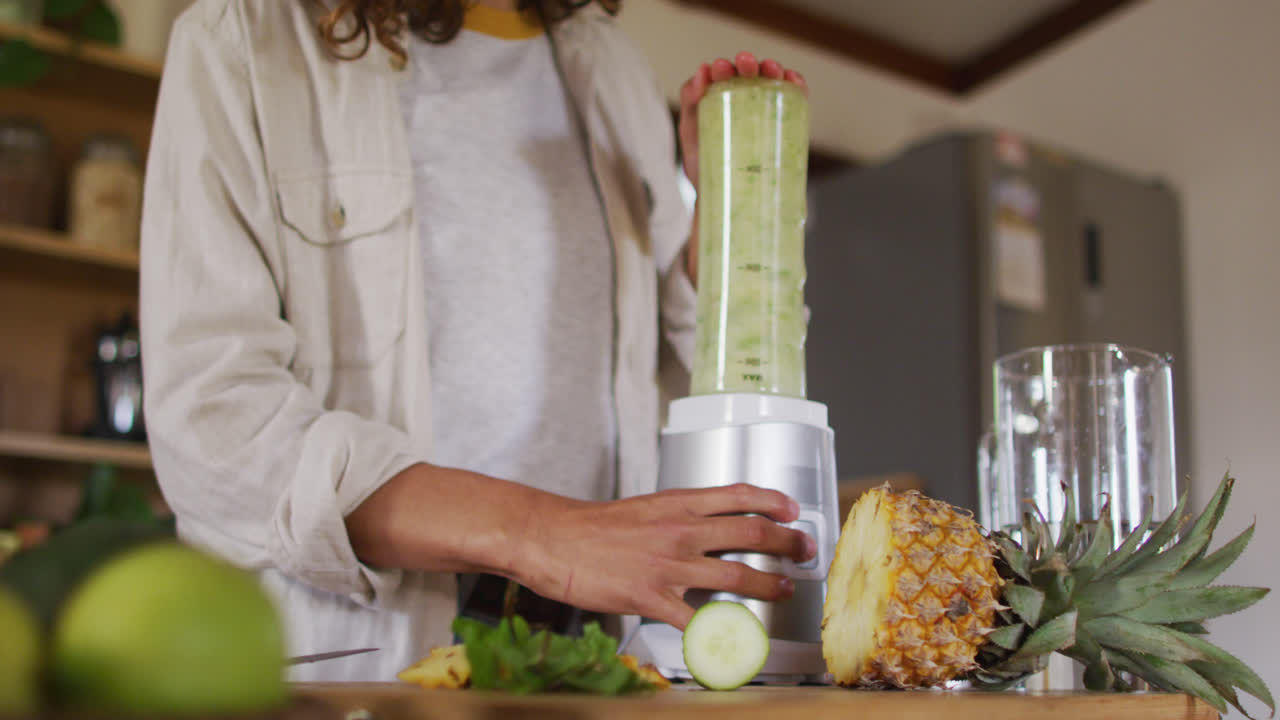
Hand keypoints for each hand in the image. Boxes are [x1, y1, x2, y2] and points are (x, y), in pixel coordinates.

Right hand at [514, 483, 816, 629]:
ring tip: (785, 588)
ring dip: (770, 584)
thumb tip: (707, 528)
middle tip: (804, 549)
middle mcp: (680, 530)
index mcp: (677, 503)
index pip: (738, 494)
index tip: (792, 508)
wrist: (552, 539)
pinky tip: (736, 639)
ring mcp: (668, 565)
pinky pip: (697, 620)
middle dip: (787, 541)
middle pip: (750, 532)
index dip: (773, 500)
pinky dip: (721, 632)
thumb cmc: (593, 526)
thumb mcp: (644, 508)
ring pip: (737, 575)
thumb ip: (677, 516)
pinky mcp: (651, 598)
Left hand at [677, 51, 807, 188]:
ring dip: (773, 70)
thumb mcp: (690, 135)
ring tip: (771, 69)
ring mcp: (765, 111)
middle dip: (748, 64)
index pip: (723, 78)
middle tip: (744, 64)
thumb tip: (701, 72)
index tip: (719, 68)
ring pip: (772, 83)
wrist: (726, 203)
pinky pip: (793, 100)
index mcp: (718, 101)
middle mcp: (743, 101)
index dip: (723, 67)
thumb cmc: (705, 168)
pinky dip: (796, 85)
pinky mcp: (785, 123)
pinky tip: (793, 80)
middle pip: (749, 76)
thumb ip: (690, 105)